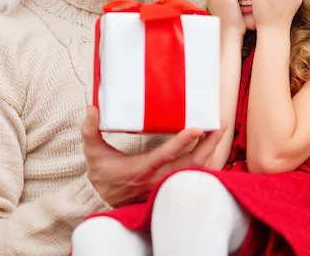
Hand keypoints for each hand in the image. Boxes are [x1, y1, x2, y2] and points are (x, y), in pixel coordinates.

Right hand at [81, 106, 225, 206]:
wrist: (103, 200)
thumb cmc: (102, 174)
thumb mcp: (93, 152)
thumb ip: (90, 131)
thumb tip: (91, 109)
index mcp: (141, 169)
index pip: (166, 155)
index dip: (183, 141)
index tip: (198, 127)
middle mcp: (158, 178)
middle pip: (191, 163)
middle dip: (209, 144)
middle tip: (219, 124)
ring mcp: (166, 183)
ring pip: (196, 169)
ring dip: (210, 150)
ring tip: (219, 130)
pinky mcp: (170, 184)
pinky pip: (194, 173)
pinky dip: (206, 160)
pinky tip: (212, 146)